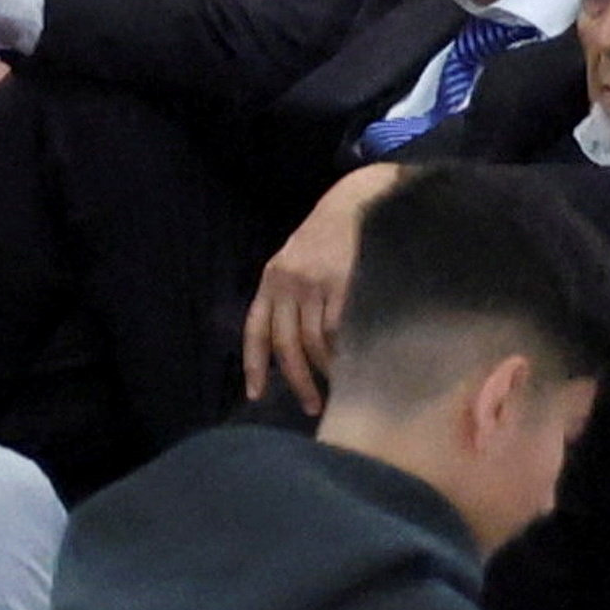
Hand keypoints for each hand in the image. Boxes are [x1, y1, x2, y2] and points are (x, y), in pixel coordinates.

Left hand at [244, 167, 389, 409]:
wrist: (355, 203)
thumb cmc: (326, 240)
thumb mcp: (296, 263)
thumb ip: (290, 299)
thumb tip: (292, 349)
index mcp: (272, 278)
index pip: (256, 327)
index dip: (254, 363)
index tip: (255, 394)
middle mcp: (288, 282)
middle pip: (286, 344)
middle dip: (296, 381)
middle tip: (311, 407)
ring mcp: (315, 283)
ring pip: (314, 343)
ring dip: (324, 373)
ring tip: (336, 390)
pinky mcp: (342, 284)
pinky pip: (338, 331)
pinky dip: (343, 354)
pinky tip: (352, 366)